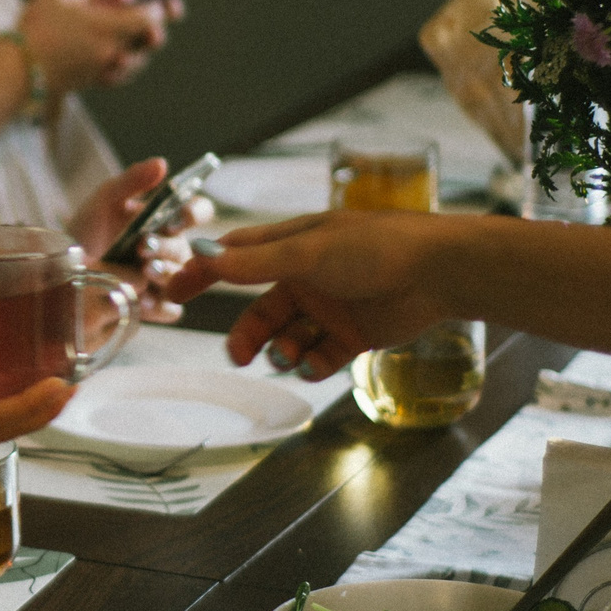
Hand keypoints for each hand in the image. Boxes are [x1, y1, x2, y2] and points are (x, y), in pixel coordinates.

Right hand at [20, 0, 167, 91]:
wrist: (17, 70)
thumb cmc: (36, 27)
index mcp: (108, 27)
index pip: (152, 16)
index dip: (159, 5)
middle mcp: (114, 52)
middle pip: (153, 38)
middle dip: (155, 24)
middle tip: (156, 12)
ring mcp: (109, 71)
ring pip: (141, 56)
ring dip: (140, 42)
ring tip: (128, 31)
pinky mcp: (100, 83)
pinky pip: (125, 71)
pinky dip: (126, 59)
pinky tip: (114, 51)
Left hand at [70, 158, 211, 323]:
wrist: (59, 275)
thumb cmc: (84, 233)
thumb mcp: (102, 201)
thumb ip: (131, 180)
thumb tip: (162, 163)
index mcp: (163, 220)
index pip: (197, 212)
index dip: (196, 213)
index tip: (179, 217)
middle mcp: (169, 250)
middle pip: (190, 249)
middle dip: (168, 247)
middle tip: (143, 247)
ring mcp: (164, 280)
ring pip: (185, 279)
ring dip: (166, 274)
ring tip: (143, 272)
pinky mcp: (154, 307)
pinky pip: (172, 309)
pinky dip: (160, 305)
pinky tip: (142, 300)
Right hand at [165, 210, 450, 374]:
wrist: (438, 272)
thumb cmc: (375, 247)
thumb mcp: (307, 252)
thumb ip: (255, 262)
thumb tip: (203, 256)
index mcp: (291, 247)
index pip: (235, 259)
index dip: (202, 272)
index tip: (172, 291)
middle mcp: (307, 277)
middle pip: (261, 311)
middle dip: (247, 334)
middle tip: (239, 356)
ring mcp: (331, 307)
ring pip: (289, 337)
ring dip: (282, 351)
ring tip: (290, 357)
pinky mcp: (354, 333)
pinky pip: (321, 355)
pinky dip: (312, 364)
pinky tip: (314, 364)